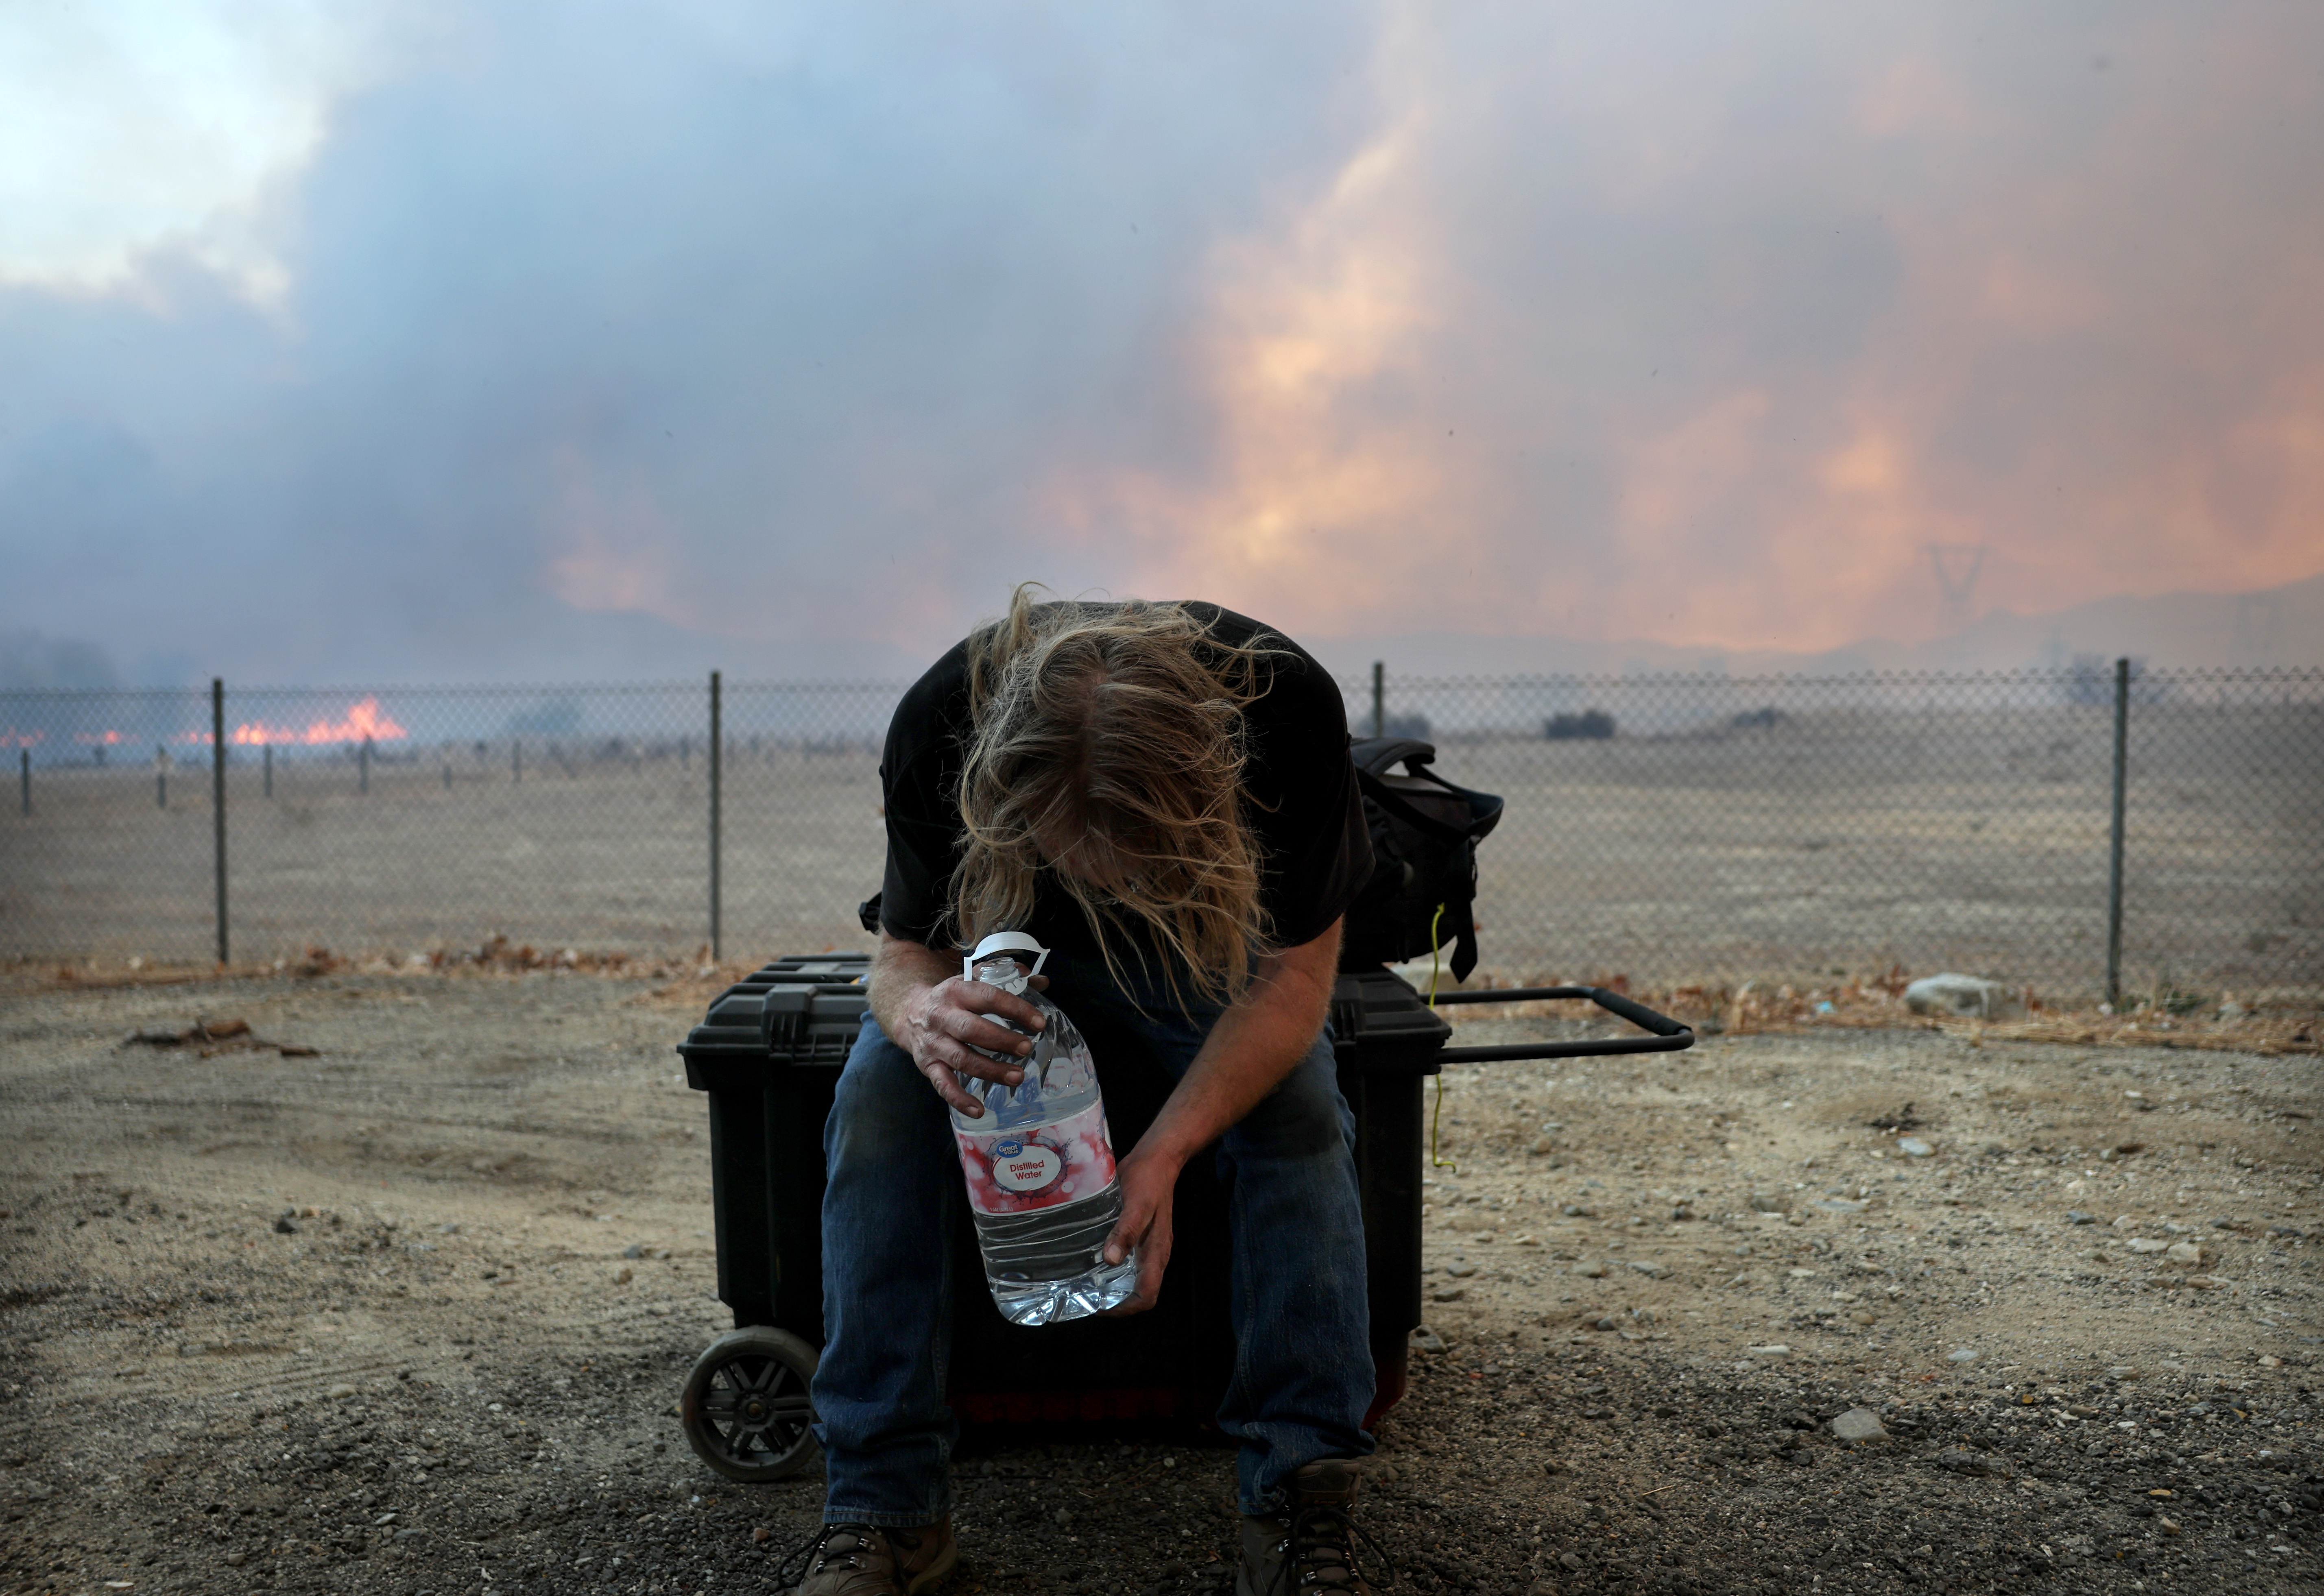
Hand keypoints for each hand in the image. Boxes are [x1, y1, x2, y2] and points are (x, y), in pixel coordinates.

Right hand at [896, 973, 1049, 1115]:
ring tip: (1017, 1077)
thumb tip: (1042, 981)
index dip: (1015, 1009)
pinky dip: (959, 1100)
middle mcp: (942, 1016)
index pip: (988, 997)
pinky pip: (943, 1085)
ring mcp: (934, 1043)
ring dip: (990, 1070)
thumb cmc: (952, 999)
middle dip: (1002, 1040)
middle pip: (972, 1029)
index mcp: (957, 991)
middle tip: (1027, 1049)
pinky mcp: (927, 1066)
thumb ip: (1007, 979)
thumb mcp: (973, 981)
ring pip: (961, 1059)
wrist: (910, 1012)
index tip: (1039, 1022)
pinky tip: (979, 1110)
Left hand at [1098, 1144, 1183, 1316]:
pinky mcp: (1142, 1234)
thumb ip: (1125, 1232)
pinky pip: (1129, 1260)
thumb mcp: (1136, 1205)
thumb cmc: (1148, 1181)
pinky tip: (1093, 1258)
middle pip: (1139, 1291)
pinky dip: (1113, 1267)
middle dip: (1116, 1301)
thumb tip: (1110, 1261)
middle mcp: (1155, 1254)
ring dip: (1113, 1285)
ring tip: (1086, 1282)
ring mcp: (1149, 1245)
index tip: (1099, 1307)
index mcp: (1156, 1253)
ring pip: (1134, 1278)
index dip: (1125, 1308)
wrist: (1158, 1158)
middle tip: (1086, 1297)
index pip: (1147, 1296)